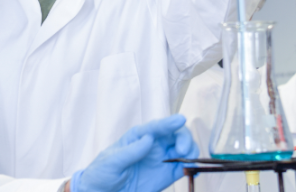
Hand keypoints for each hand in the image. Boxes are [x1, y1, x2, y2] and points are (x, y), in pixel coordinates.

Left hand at [72, 115, 197, 191]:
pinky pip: (184, 167)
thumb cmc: (102, 173)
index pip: (156, 127)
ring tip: (188, 159)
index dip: (169, 122)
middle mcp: (153, 145)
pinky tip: (193, 168)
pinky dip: (192, 166)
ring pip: (183, 148)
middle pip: (175, 134)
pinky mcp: (167, 174)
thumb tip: (149, 139)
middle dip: (183, 138)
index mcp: (138, 137)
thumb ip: (130, 151)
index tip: (180, 120)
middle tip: (183, 150)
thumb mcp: (111, 162)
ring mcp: (161, 159)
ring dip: (190, 150)